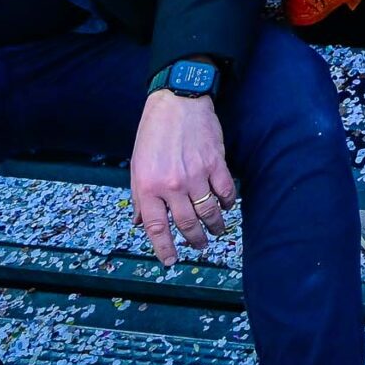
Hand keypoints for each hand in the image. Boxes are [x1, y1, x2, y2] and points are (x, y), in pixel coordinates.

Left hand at [129, 88, 236, 264]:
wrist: (177, 102)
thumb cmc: (153, 133)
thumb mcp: (137, 166)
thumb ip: (139, 197)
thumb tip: (142, 223)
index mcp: (148, 187)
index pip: (157, 228)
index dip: (164, 249)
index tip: (170, 262)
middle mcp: (172, 185)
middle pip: (186, 224)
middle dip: (193, 241)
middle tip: (199, 247)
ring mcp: (196, 175)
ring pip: (208, 212)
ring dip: (213, 226)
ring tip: (216, 233)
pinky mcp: (216, 163)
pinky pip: (225, 191)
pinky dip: (227, 203)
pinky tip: (227, 206)